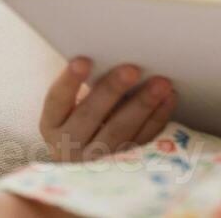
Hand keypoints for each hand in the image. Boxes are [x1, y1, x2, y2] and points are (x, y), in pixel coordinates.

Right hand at [39, 57, 177, 161]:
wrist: (84, 163)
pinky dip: (157, 119)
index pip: (56, 100)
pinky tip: (168, 99)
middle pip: (90, 116)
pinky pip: (142, 141)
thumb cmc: (79, 121)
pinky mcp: (121, 166)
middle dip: (113, 90)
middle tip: (132, 69)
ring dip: (143, 105)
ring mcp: (95, 160)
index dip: (69, 80)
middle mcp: (69, 145)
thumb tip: (114, 55)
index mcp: (52, 124)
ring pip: (119, 131)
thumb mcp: (70, 109)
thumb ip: (84, 88)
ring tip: (161, 83)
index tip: (83, 60)